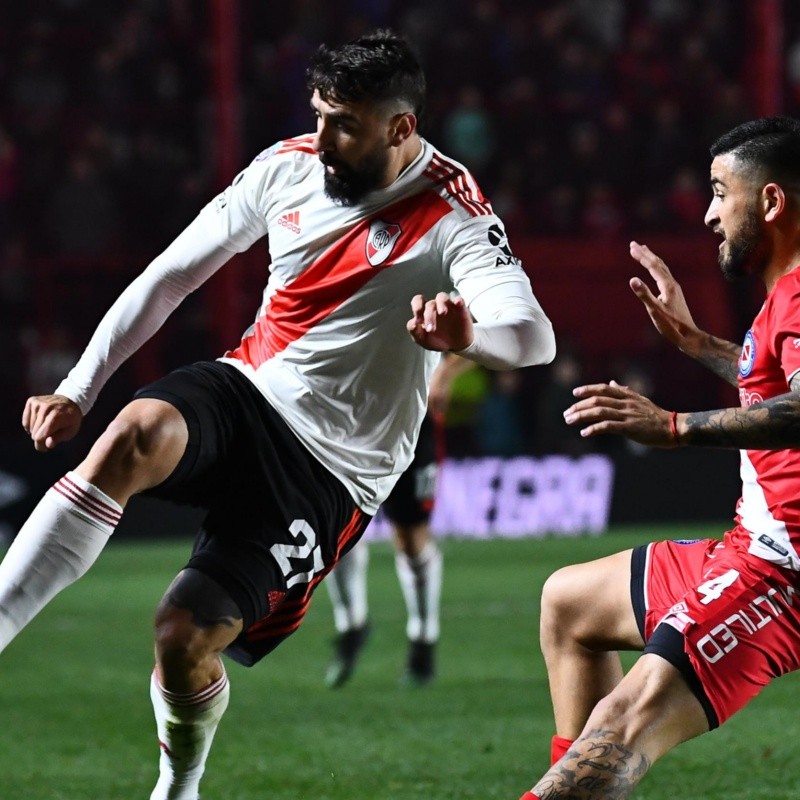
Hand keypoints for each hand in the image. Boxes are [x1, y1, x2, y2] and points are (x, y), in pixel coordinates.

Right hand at [22, 394, 82, 451]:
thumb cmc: (71, 419)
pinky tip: (40, 423)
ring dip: (37, 431)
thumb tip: (48, 444)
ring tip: (47, 426)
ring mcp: (37, 403)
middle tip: (50, 435)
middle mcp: (45, 408)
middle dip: (40, 438)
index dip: (40, 446)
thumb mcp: (71, 431)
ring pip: (29, 428)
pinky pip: (25, 421)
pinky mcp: (31, 401)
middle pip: (34, 433)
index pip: (39, 437)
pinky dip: (31, 425)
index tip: (45, 448)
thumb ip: (58, 438)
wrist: (70, 401)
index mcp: (56, 417)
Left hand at [407, 292, 472, 352]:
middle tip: (431, 330)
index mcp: (424, 312)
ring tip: (442, 313)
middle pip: (430, 304)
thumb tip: (413, 323)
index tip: (418, 319)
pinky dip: (458, 300)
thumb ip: (415, 332)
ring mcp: (448, 306)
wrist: (456, 346)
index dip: (417, 306)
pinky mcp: (460, 308)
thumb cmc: (437, 340)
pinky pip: (459, 300)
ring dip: (441, 303)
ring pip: (442, 297)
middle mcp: (435, 306)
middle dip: (429, 316)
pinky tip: (457, 303)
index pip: (418, 301)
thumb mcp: (423, 340)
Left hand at [563, 380, 677, 446]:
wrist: (673, 428)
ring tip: (570, 421)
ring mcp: (628, 415)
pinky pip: (608, 426)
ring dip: (581, 416)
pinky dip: (594, 429)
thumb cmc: (656, 415)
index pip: (604, 389)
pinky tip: (584, 433)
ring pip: (599, 412)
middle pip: (597, 401)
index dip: (588, 389)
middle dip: (579, 406)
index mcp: (628, 395)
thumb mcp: (640, 400)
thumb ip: (625, 392)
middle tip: (566, 414)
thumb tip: (613, 383)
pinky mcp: (630, 428)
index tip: (575, 393)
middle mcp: (626, 403)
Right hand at [629, 241, 699, 353]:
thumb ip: (644, 294)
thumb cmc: (671, 325)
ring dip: (651, 259)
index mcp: (667, 286)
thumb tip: (632, 279)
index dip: (642, 256)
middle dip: (646, 254)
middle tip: (634, 244)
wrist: (688, 335)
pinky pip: (664, 276)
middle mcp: (672, 284)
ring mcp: (674, 288)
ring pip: (662, 269)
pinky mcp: (674, 294)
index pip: (653, 266)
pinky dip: (656, 269)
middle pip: (658, 264)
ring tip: (644, 252)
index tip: (631, 247)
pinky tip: (655, 273)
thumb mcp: (655, 311)